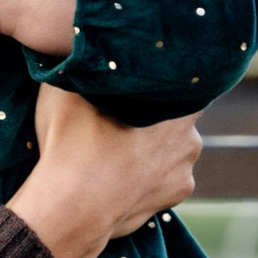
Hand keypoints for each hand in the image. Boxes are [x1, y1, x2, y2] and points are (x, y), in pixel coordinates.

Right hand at [8, 83, 200, 257]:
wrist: (70, 209)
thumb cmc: (70, 145)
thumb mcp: (66, 89)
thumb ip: (83, 64)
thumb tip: (81, 48)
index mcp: (175, 104)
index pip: (179, 80)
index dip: (155, 78)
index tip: (132, 80)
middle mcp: (191, 136)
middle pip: (174, 114)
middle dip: (153, 114)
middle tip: (117, 117)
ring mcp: (185, 169)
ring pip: (172, 146)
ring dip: (153, 146)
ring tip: (117, 149)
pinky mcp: (177, 195)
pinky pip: (167, 174)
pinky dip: (150, 173)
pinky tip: (123, 172)